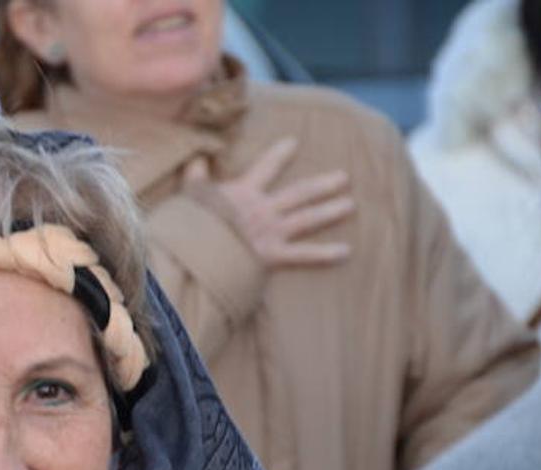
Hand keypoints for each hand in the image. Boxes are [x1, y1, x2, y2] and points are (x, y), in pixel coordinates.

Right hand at [185, 136, 353, 268]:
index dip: (280, 154)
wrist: (194, 253)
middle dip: (322, 184)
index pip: (266, 167)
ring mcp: (270, 232)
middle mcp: (263, 210)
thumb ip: (196, 174)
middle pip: (298, 193)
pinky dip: (325, 254)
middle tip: (344, 178)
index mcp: (243, 193)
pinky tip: (347, 252)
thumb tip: (197, 157)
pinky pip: (303, 255)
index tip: (294, 142)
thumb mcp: (189, 195)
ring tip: (350, 205)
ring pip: (307, 219)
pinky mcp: (272, 256)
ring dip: (330, 211)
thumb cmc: (189, 225)